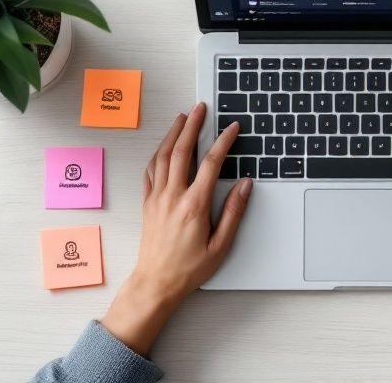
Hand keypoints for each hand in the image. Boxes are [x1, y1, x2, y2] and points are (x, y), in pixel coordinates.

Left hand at [101, 102, 251, 354]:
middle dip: (192, 126)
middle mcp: (173, 197)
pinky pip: (150, 171)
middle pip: (182, 151)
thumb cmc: (189, 269)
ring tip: (182, 117)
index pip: (211, 163)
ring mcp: (157, 198)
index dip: (223, 142)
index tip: (232, 128)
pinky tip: (163, 146)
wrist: (156, 283)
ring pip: (163, 157)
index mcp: (194, 205)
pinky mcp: (147, 203)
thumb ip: (234, 212)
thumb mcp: (220, 245)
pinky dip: (157, 153)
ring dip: (173, 134)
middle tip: (200, 108)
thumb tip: (245, 185)